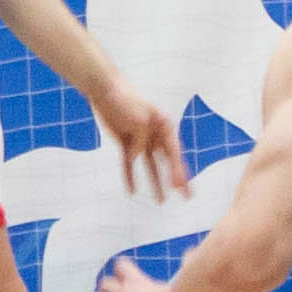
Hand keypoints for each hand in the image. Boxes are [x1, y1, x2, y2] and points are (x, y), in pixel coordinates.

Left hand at [87, 81, 190, 200]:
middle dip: (177, 180)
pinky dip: (130, 177)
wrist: (104, 89)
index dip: (177, 170)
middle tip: (187, 197)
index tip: (181, 186)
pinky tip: (132, 192)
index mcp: (164, 126)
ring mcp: (141, 141)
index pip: (174, 151)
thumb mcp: (138, 118)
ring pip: (151, 167)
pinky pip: (128, 165)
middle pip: (169, 162)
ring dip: (156, 183)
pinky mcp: (125, 145)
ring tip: (161, 201)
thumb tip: (135, 157)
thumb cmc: (125, 98)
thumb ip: (140, 139)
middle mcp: (155, 135)